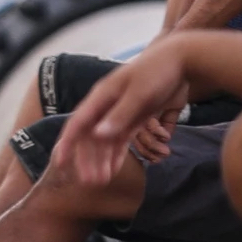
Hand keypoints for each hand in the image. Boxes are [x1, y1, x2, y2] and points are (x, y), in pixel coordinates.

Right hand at [51, 43, 191, 185]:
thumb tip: (99, 135)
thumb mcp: (139, 93)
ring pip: (105, 141)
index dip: (68, 144)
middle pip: (91, 137)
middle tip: (91, 183)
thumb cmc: (157, 71)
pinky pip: (122, 140)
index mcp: (101, 97)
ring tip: (102, 181)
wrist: (182, 59)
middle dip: (88, 160)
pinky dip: (117, 154)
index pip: (78, 123)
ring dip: (102, 160)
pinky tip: (115, 169)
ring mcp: (120, 112)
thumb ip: (120, 115)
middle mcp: (106, 106)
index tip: (60, 163)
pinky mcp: (135, 117)